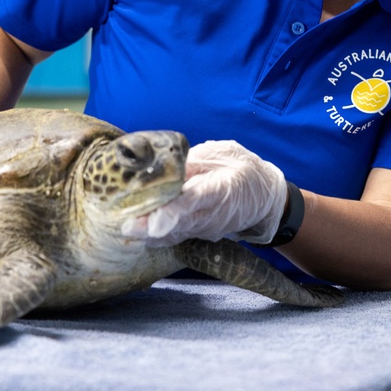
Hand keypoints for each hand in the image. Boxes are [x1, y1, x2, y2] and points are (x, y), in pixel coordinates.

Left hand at [121, 140, 286, 246]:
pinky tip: (137, 232)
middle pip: (179, 223)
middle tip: (126, 227)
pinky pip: (175, 236)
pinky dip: (156, 236)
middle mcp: (212, 213)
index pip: (195, 200)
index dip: (174, 212)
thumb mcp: (224, 153)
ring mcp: (206, 227)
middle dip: (151, 227)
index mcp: (221, 188)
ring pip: (175, 233)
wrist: (266, 199)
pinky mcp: (200, 233)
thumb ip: (195, 160)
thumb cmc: (244, 169)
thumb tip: (164, 164)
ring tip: (124, 228)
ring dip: (149, 234)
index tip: (154, 223)